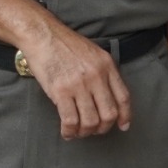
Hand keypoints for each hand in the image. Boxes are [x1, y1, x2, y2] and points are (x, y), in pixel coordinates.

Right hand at [15, 19, 132, 138]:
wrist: (42, 35)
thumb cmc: (64, 43)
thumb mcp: (93, 53)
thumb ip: (103, 72)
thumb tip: (107, 96)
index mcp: (107, 66)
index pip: (123, 97)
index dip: (125, 116)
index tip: (122, 126)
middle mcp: (96, 76)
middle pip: (109, 114)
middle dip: (103, 128)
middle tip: (95, 130)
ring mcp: (79, 85)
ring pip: (90, 121)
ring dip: (85, 132)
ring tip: (79, 132)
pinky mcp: (61, 91)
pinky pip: (70, 120)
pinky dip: (69, 132)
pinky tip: (67, 132)